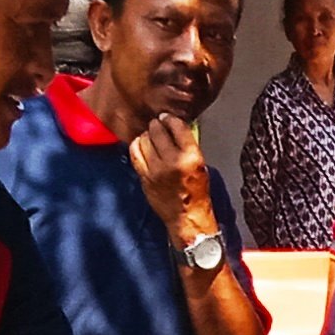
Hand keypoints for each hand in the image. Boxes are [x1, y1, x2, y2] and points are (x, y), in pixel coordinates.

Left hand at [135, 114, 215, 243]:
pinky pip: (135, 152)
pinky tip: (142, 146)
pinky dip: (137, 145)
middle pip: (157, 130)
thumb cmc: (196, 191)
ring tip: (151, 137)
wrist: (186, 217)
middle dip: (157, 125)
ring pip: (144, 139)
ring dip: (147, 135)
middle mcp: (172, 161)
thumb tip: (173, 126)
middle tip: (158, 125)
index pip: (177, 126)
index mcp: (191, 157)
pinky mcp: (144, 177)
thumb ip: (187, 145)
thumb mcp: (200, 164)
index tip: (167, 118)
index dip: (170, 119)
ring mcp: (155, 170)